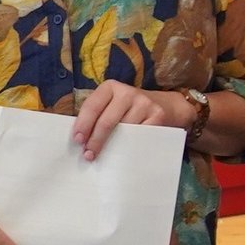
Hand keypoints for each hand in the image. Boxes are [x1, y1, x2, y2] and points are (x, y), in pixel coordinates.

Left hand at [72, 79, 195, 158]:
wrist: (167, 105)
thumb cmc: (130, 109)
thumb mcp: (112, 104)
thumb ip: (98, 115)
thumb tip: (80, 140)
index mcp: (110, 87)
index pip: (92, 106)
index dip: (83, 124)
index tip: (77, 141)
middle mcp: (127, 92)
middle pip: (107, 121)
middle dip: (95, 140)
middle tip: (88, 155)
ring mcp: (144, 104)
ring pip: (124, 131)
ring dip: (112, 147)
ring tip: (105, 158)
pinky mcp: (158, 116)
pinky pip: (140, 137)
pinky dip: (130, 148)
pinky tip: (124, 155)